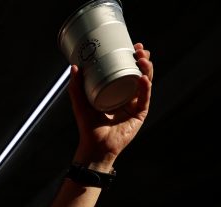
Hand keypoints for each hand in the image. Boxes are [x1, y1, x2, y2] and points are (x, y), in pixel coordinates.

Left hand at [69, 43, 152, 167]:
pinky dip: (145, 87)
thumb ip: (76, 86)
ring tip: (142, 59)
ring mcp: (136, 104)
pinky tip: (143, 78)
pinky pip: (144, 98)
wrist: (95, 146)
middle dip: (143, 59)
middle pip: (140, 72)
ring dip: (146, 69)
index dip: (132, 57)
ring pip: (146, 82)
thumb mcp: (80, 103)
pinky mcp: (140, 113)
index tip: (132, 45)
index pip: (128, 69)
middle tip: (139, 49)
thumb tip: (73, 66)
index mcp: (117, 90)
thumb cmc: (88, 127)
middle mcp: (128, 95)